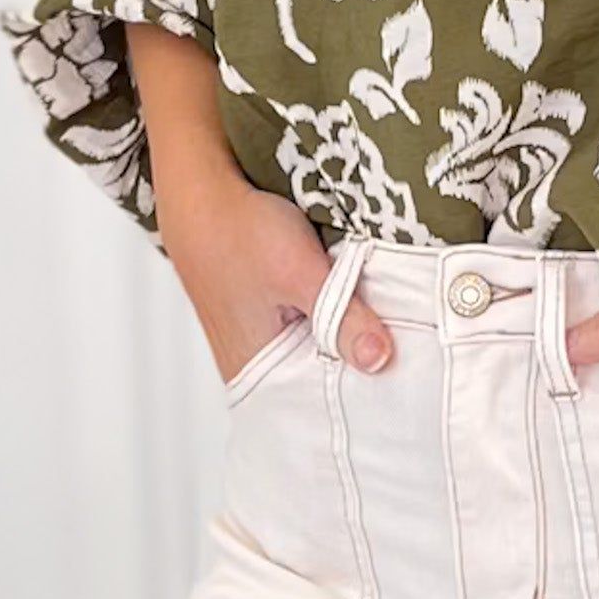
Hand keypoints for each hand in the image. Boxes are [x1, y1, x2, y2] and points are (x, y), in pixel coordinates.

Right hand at [158, 174, 394, 385]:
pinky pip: (309, 336)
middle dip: (355, 374)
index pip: (316, 409)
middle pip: (318, 387)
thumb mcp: (299, 271)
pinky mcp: (267, 320)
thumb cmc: (239, 229)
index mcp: (257, 371)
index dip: (357, 401)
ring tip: (378, 336)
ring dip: (344, 345)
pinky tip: (351, 314)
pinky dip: (330, 326)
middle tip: (398, 361)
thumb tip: (379, 360)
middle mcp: (254, 366)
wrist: (201, 189)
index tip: (396, 390)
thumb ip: (341, 318)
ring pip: (316, 359)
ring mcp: (259, 344)